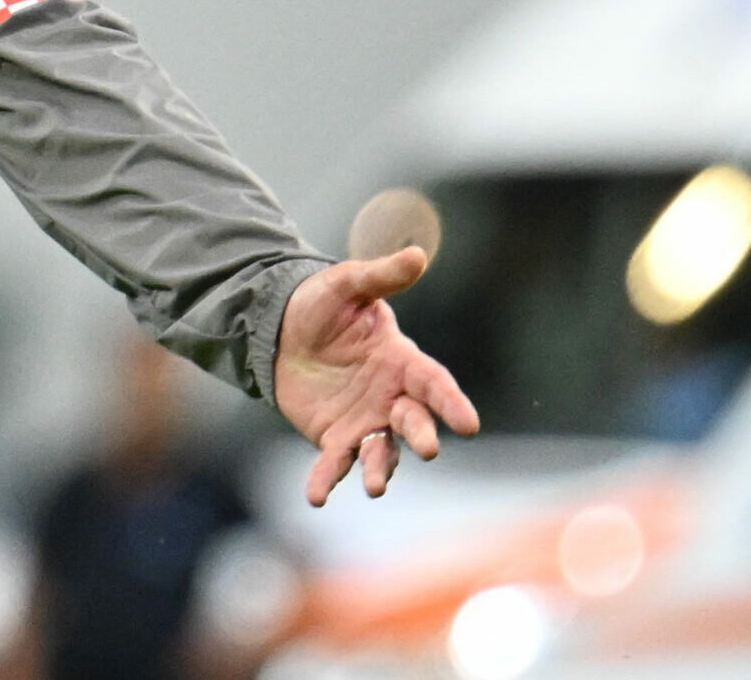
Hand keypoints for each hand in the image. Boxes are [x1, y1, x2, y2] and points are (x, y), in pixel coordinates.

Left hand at [275, 246, 479, 505]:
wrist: (281, 330)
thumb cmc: (321, 305)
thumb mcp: (347, 285)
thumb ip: (380, 276)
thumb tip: (417, 253)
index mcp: (401, 361)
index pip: (433, 383)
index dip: (451, 402)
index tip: (469, 423)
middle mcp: (390, 396)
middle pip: (412, 421)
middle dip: (421, 436)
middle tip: (426, 451)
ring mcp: (365, 420)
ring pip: (380, 450)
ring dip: (379, 469)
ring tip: (373, 486)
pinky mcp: (335, 437)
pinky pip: (334, 462)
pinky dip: (328, 479)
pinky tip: (317, 496)